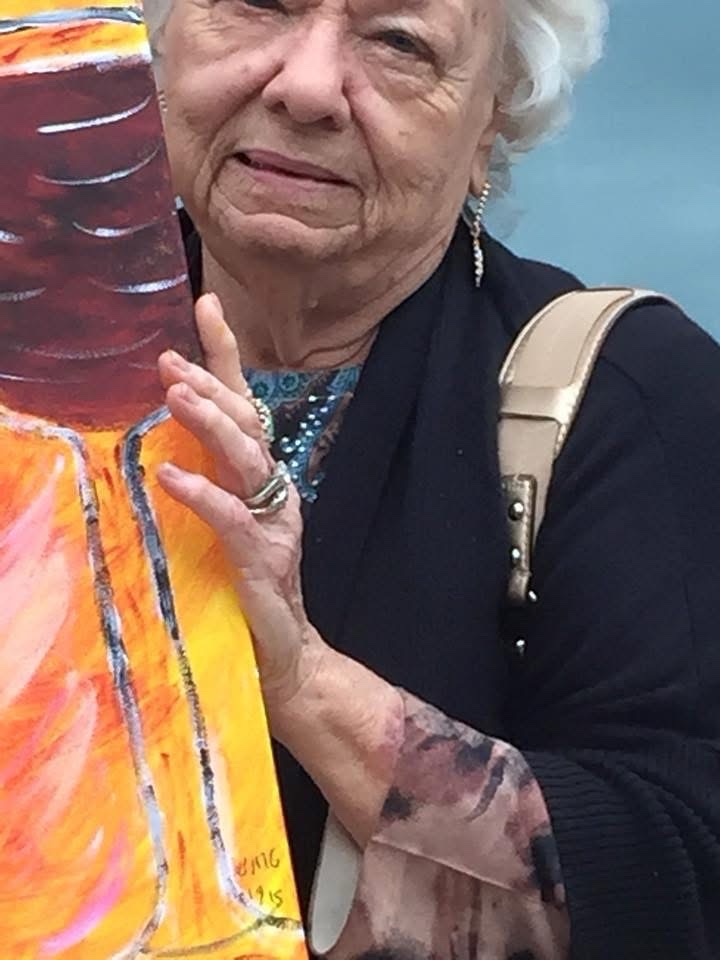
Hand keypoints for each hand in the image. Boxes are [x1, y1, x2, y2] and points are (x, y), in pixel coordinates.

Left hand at [156, 294, 327, 724]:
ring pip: (248, 459)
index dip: (226, 355)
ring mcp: (274, 522)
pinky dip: (203, 494)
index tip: (206, 306)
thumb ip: (208, 476)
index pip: (244, 404)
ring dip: (211, 424)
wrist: (284, 652)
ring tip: (175, 396)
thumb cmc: (248, 585)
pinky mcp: (263, 557)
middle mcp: (274, 489)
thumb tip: (167, 436)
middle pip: (248, 422)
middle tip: (170, 359)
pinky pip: (233, 518)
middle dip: (210, 385)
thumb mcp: (225, 520)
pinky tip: (171, 477)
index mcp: (263, 477)